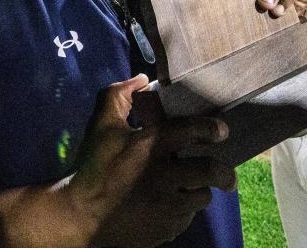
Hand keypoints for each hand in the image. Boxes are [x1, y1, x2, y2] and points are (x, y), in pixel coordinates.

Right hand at [9, 75, 233, 247]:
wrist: (81, 215)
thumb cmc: (92, 166)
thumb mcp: (101, 126)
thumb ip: (118, 95)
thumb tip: (142, 79)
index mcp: (151, 145)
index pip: (193, 130)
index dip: (212, 128)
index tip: (220, 131)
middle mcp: (165, 174)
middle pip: (212, 171)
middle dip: (225, 174)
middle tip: (226, 176)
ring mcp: (168, 204)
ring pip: (202, 197)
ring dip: (200, 191)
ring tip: (191, 189)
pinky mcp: (167, 227)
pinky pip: (186, 217)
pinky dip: (181, 211)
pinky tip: (167, 206)